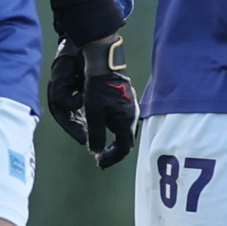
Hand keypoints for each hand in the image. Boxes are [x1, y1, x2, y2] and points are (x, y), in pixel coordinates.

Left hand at [49, 32, 135, 168]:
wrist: (104, 63)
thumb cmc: (98, 87)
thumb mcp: (94, 113)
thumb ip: (96, 134)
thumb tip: (95, 151)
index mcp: (126, 122)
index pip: (123, 148)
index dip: (112, 158)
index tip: (99, 162)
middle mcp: (132, 116)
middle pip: (125, 140)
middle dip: (113, 151)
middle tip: (100, 156)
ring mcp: (131, 107)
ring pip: (124, 130)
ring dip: (114, 140)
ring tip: (102, 144)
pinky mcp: (127, 100)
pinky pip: (123, 120)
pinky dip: (114, 128)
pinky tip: (105, 126)